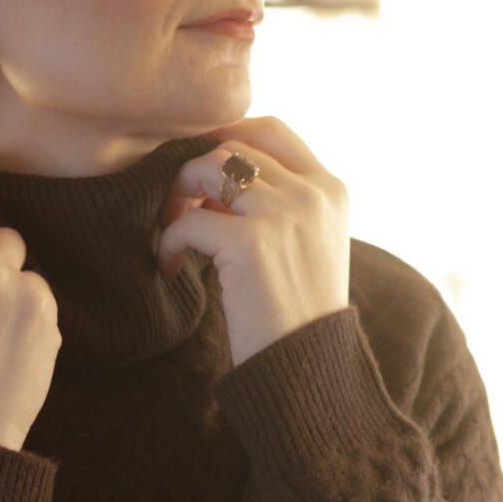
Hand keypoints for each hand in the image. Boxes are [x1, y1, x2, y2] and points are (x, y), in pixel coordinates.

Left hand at [155, 117, 350, 367]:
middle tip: (179, 211)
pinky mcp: (252, 242)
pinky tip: (173, 267)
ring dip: (179, 195)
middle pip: (233, 148)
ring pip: (210, 167)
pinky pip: (190, 221)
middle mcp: (312, 194)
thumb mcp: (305, 246)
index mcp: (330, 190)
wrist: (308, 370)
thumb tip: (212, 177)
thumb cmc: (297, 317)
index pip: (271, 130)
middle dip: (194, 172)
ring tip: (174, 232)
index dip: (226, 138)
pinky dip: (171, 242)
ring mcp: (284, 214)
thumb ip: (276, 205)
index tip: (200, 172)